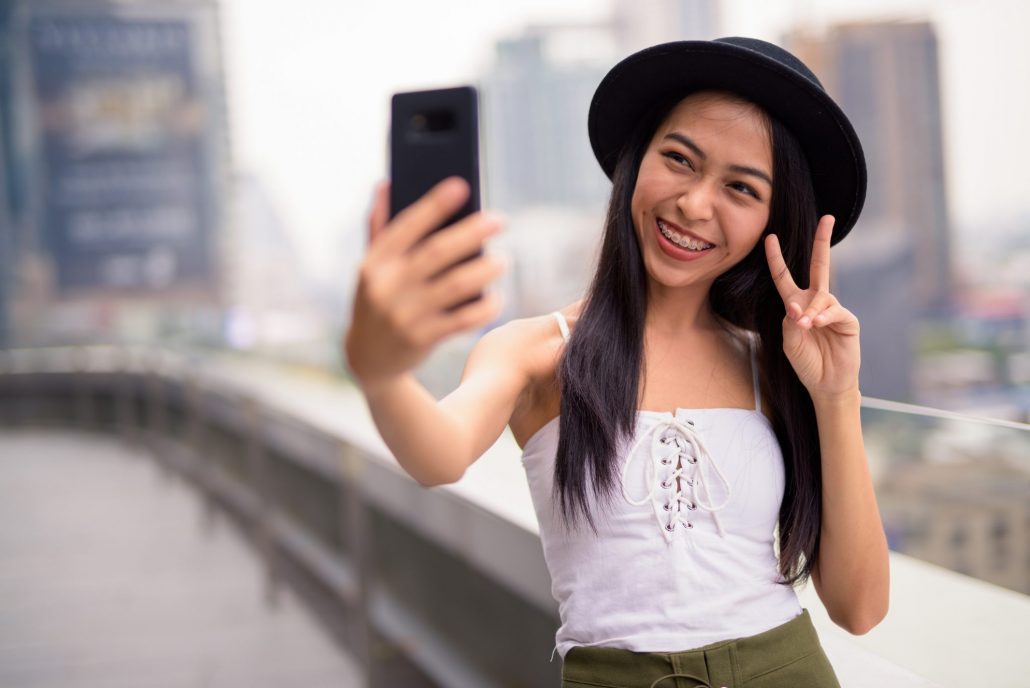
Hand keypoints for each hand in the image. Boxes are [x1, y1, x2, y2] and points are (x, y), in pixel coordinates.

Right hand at [344, 177, 506, 394]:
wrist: (367, 359)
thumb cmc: (376, 301)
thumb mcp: (370, 268)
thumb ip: (378, 227)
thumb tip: (385, 183)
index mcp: (374, 262)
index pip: (407, 226)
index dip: (434, 204)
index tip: (461, 186)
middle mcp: (387, 286)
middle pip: (438, 252)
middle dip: (472, 232)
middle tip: (500, 220)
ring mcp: (404, 314)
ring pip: (456, 285)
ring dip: (486, 269)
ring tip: (503, 260)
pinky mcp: (422, 338)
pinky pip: (463, 319)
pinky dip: (484, 307)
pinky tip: (497, 297)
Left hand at [764, 215, 859, 401]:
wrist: (826, 384)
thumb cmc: (806, 362)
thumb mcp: (789, 341)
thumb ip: (791, 321)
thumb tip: (799, 305)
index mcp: (796, 304)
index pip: (785, 277)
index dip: (776, 258)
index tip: (770, 237)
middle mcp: (816, 302)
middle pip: (820, 265)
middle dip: (822, 241)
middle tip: (827, 218)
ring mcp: (833, 309)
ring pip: (822, 297)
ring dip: (811, 310)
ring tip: (806, 326)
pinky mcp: (848, 320)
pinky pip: (834, 311)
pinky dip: (823, 316)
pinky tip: (816, 324)